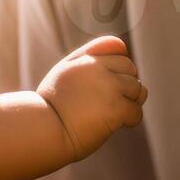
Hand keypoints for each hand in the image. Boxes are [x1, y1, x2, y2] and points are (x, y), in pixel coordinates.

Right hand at [36, 35, 146, 161]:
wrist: (41, 132)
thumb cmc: (50, 107)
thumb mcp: (63, 72)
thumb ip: (85, 57)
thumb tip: (118, 47)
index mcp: (84, 59)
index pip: (118, 46)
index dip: (120, 64)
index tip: (112, 80)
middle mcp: (98, 69)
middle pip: (131, 69)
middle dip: (127, 84)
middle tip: (114, 102)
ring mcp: (109, 88)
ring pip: (138, 89)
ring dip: (131, 102)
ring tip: (114, 114)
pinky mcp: (116, 108)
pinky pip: (136, 112)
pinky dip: (131, 120)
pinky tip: (117, 126)